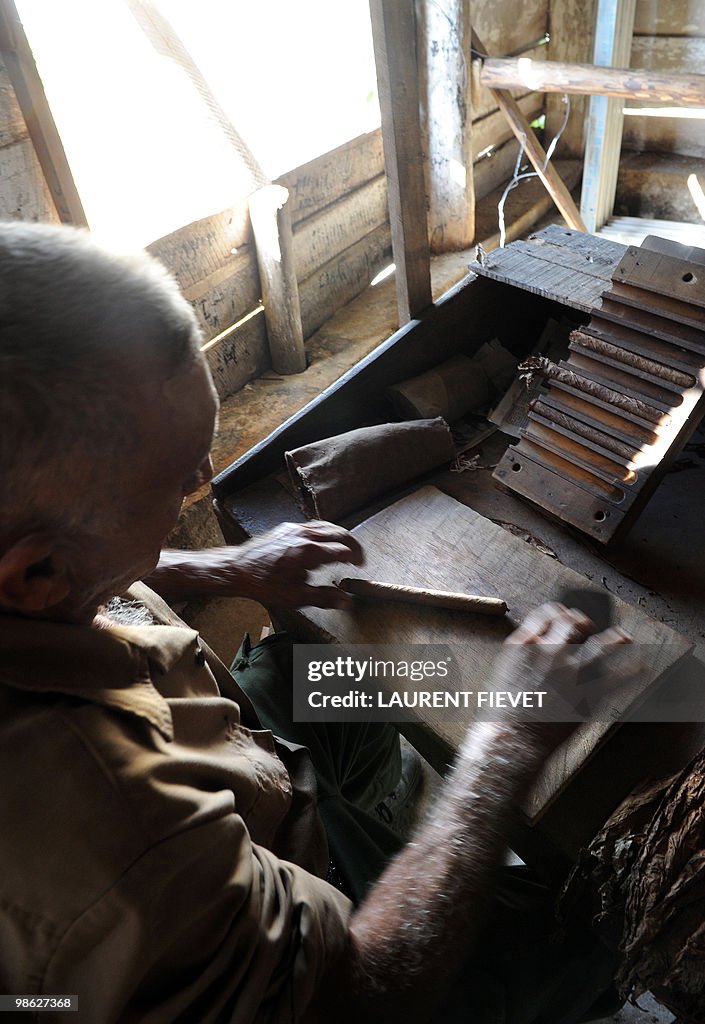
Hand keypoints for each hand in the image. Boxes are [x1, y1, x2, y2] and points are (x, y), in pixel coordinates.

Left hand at [150, 522, 363, 608]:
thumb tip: (346, 601)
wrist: (236, 569)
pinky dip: (326, 531)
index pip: (342, 549)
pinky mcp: (286, 528)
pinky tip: (324, 541)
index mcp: (309, 552)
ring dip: (340, 536)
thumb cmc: (264, 584)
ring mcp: (295, 529)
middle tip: (358, 557)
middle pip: (338, 533)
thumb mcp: (295, 597)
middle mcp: (304, 535)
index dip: (355, 557)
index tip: (360, 565)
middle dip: (352, 544)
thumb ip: (323, 597)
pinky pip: (314, 525)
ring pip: (327, 526)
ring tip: (346, 548)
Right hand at [484, 602, 631, 752]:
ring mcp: (571, 674)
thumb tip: (540, 639)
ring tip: (623, 637)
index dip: (558, 611)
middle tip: (588, 624)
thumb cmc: (505, 710)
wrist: (512, 740)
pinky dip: (632, 671)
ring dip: (615, 638)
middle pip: (572, 624)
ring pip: (601, 645)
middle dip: (582, 620)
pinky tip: (638, 666)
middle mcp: (550, 654)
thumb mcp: (504, 670)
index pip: (546, 614)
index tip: (563, 613)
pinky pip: (618, 679)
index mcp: (525, 645)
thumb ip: (523, 650)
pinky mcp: (588, 696)